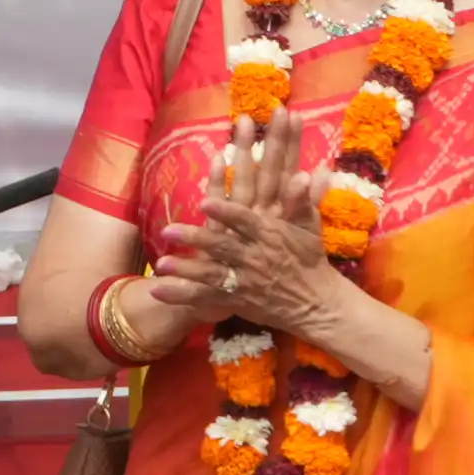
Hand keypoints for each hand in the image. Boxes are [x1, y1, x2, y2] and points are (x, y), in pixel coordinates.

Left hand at [152, 115, 343, 338]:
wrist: (316, 303)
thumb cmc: (309, 257)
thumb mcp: (309, 226)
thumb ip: (301, 199)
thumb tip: (306, 171)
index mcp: (270, 235)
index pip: (244, 222)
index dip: (226, 213)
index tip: (206, 201)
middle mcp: (254, 258)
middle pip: (221, 248)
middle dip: (195, 240)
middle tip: (168, 230)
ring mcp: (243, 282)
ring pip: (210, 275)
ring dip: (184, 270)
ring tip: (160, 264)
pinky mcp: (235, 300)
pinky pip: (205, 299)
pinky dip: (181, 295)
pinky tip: (157, 291)